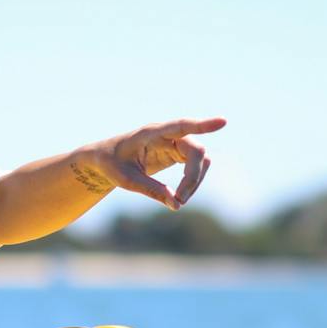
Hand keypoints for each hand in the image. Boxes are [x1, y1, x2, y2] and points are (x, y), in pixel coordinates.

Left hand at [77, 117, 226, 209]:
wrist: (103, 158)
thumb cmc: (111, 164)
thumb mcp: (127, 180)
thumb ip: (152, 190)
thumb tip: (177, 205)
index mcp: (151, 133)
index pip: (181, 126)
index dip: (202, 125)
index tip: (222, 122)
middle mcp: (166, 134)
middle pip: (196, 151)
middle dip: (193, 177)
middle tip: (180, 201)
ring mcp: (173, 142)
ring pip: (199, 159)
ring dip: (194, 181)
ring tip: (178, 202)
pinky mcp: (176, 152)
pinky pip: (195, 165)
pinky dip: (192, 181)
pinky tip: (180, 196)